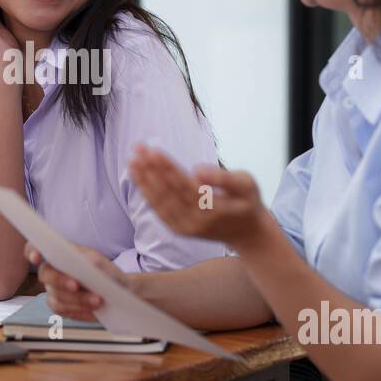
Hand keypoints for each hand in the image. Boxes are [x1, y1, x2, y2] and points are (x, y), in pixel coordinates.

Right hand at [24, 241, 133, 322]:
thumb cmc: (108, 275)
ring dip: (76, 300)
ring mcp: (54, 290)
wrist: (118, 293)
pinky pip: (62, 310)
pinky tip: (93, 311)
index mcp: (60, 253)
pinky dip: (78, 310)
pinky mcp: (60, 306)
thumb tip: (85, 261)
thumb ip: (95, 261)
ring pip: (55, 296)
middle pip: (44, 274)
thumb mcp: (105, 265)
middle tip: (77, 286)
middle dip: (60, 280)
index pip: (36, 248)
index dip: (32, 251)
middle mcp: (52, 271)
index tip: (37, 257)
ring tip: (97, 301)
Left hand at [128, 144, 269, 247]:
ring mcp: (186, 228)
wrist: (247, 232)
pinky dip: (147, 194)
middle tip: (138, 148)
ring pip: (160, 203)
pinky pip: (159, 210)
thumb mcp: (247, 185)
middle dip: (151, 169)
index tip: (153, 150)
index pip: (184, 185)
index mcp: (215, 209)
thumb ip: (224, 178)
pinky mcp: (180, 230)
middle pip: (168, 193)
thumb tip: (197, 170)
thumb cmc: (247, 201)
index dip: (167, 168)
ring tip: (133, 160)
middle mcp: (197, 221)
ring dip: (144, 181)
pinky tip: (139, 177)